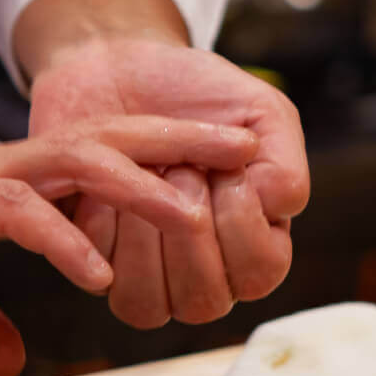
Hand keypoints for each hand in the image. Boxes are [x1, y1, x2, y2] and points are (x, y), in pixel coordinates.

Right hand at [0, 113, 257, 375]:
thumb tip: (13, 363)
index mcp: (9, 187)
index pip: (102, 164)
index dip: (160, 166)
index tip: (215, 179)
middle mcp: (9, 172)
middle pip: (114, 143)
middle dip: (184, 146)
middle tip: (252, 151)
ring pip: (81, 163)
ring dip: (143, 186)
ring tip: (197, 215)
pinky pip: (21, 214)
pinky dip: (63, 243)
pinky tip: (97, 276)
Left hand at [28, 37, 307, 327]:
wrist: (116, 68)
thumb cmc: (195, 93)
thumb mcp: (259, 109)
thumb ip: (284, 161)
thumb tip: (275, 212)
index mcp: (252, 241)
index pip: (260, 273)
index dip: (242, 226)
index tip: (227, 170)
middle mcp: (201, 270)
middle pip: (204, 303)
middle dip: (190, 230)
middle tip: (181, 170)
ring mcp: (144, 273)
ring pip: (147, 307)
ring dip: (145, 239)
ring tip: (143, 180)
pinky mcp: (91, 260)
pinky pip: (95, 275)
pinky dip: (102, 226)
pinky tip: (104, 186)